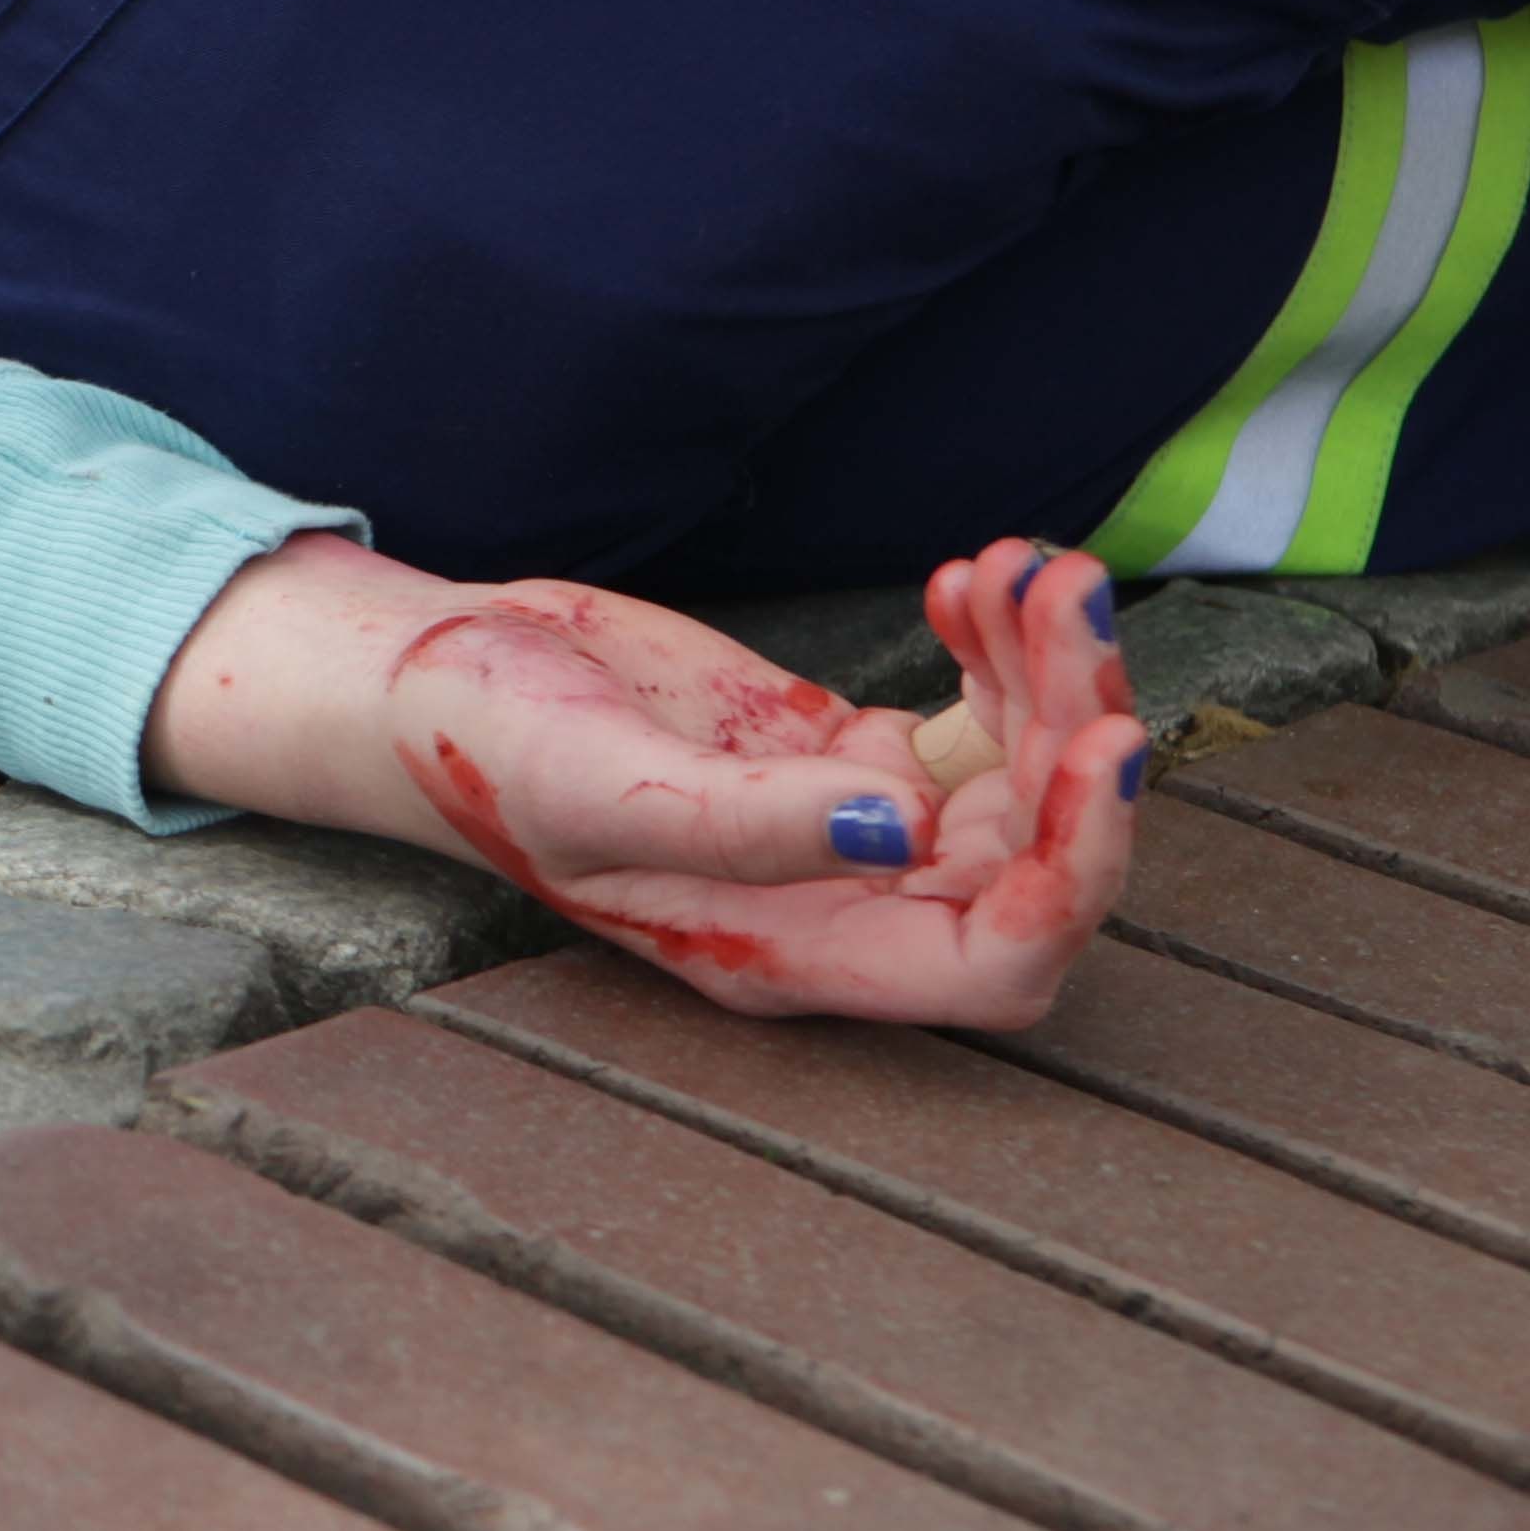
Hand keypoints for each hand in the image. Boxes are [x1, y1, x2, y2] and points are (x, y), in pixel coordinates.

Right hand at [150, 533, 1144, 1025]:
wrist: (432, 676)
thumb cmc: (486, 747)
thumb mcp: (597, 783)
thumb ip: (745, 820)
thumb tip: (901, 825)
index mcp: (794, 953)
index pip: (994, 963)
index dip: (1073, 875)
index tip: (1097, 749)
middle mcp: (846, 907)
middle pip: (1035, 858)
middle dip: (1074, 732)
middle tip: (1064, 604)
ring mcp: (855, 829)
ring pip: (1024, 778)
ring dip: (1051, 673)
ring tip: (1027, 567)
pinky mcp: (844, 752)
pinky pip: (978, 718)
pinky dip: (999, 645)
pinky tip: (965, 576)